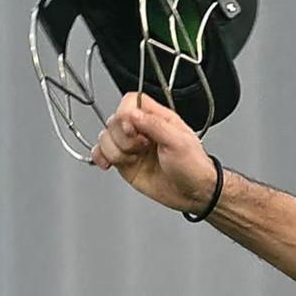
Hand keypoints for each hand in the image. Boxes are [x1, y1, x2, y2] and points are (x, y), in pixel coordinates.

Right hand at [91, 92, 217, 213]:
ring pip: (105, 137)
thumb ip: (155, 125)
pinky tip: (109, 164)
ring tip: (135, 159)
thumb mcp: (179, 143)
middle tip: (142, 148)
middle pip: (114, 121)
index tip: (134, 130)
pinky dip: (101, 157)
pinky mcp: (124, 161)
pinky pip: (101, 152)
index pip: (130, 102)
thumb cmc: (194, 167)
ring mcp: (131, 146)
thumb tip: (132, 114)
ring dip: (116, 151)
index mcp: (158, 118)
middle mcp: (142, 129)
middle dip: (123, 138)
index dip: (126, 115)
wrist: (194, 193)